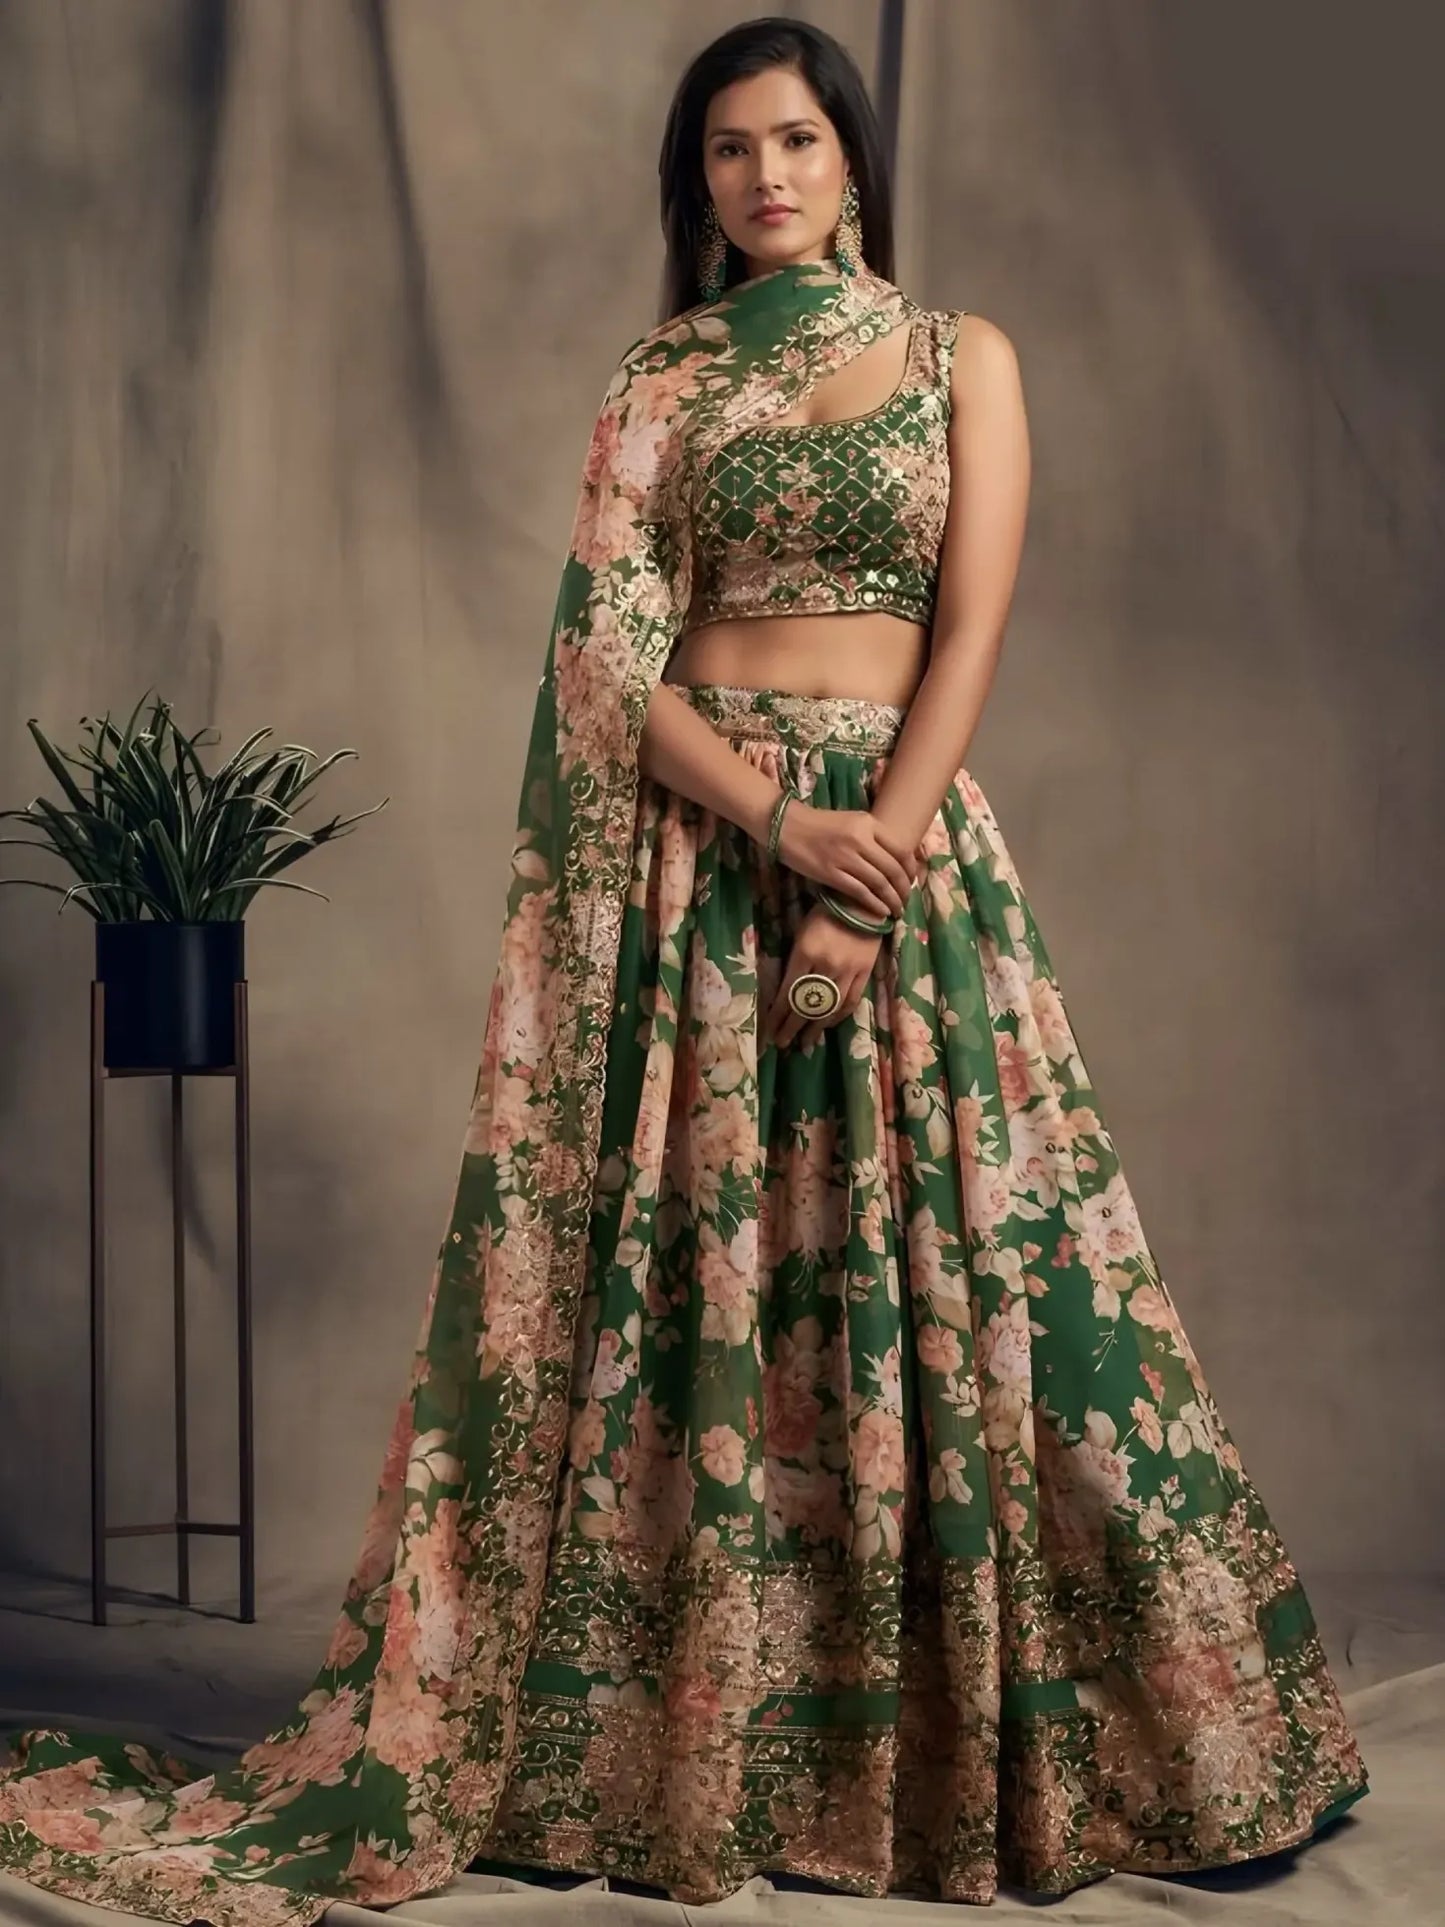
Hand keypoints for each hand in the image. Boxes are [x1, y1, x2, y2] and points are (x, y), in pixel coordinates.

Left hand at [764, 904, 882, 1052]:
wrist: (861, 903)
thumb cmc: (823, 914)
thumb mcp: (801, 933)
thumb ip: (794, 962)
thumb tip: (785, 993)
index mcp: (805, 954)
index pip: (788, 993)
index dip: (778, 1015)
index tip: (769, 1031)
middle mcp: (826, 967)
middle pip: (807, 1006)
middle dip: (792, 1028)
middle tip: (782, 1044)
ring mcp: (848, 972)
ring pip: (829, 1009)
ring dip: (815, 1028)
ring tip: (805, 1043)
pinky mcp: (865, 974)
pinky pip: (851, 1002)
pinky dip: (838, 1017)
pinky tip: (828, 1025)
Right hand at [776, 797, 921, 921]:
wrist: (786, 825)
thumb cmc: (818, 824)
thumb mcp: (851, 821)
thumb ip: (872, 836)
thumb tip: (894, 861)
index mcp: (867, 824)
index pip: (901, 850)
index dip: (911, 870)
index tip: (912, 881)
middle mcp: (860, 839)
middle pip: (893, 869)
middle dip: (903, 890)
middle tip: (905, 901)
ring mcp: (845, 857)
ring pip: (879, 883)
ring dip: (892, 900)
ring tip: (896, 910)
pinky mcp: (831, 873)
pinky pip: (860, 892)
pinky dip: (874, 904)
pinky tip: (881, 912)